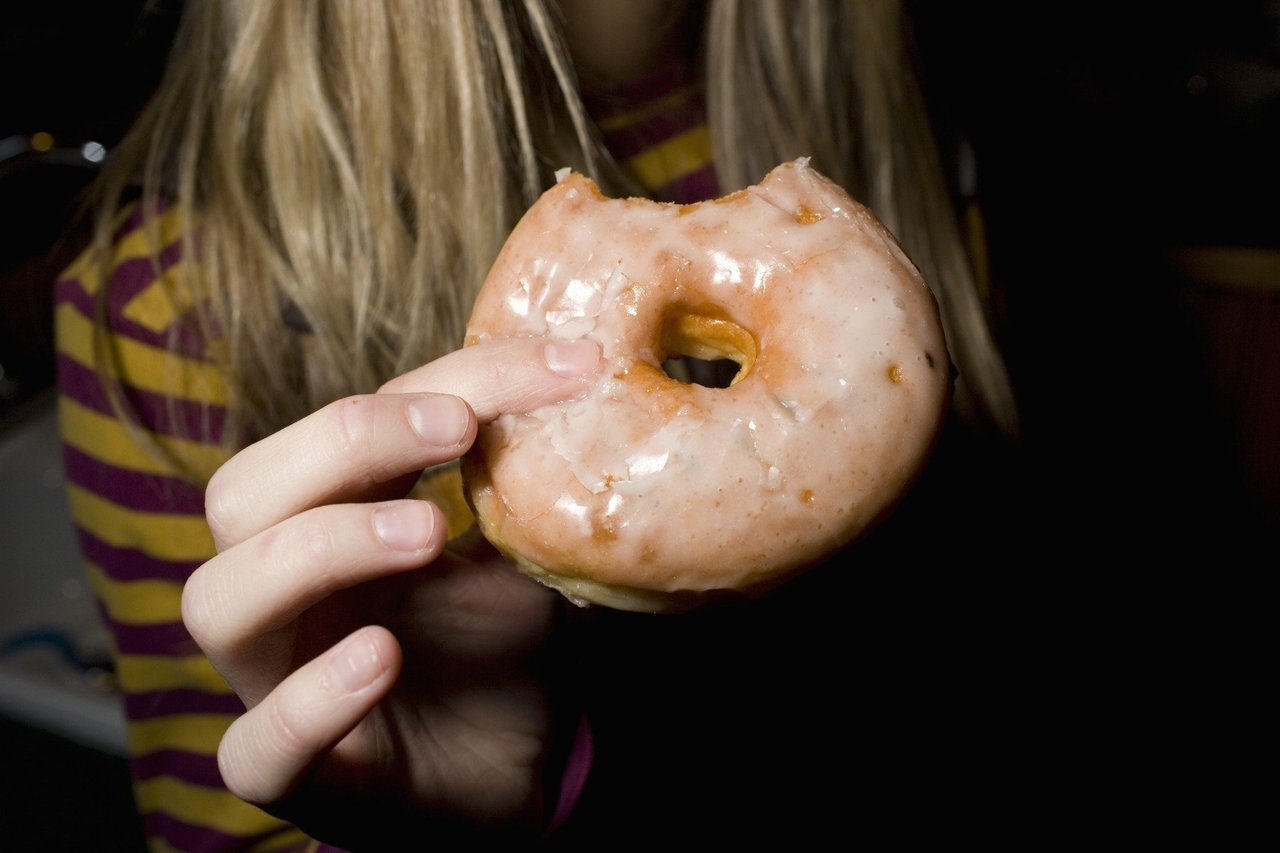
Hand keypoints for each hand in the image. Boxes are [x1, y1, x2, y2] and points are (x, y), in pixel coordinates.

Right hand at [182, 337, 601, 846]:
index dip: (454, 380)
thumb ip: (524, 489)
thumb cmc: (497, 658)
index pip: (359, 425)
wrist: (508, 779)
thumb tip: (585, 384)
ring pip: (222, 599)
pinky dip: (310, 698)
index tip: (560, 365)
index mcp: (333, 518)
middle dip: (346, 443)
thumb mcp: (520, 558)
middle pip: (244, 492)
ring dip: (320, 547)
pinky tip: (379, 659)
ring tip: (425, 532)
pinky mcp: (290, 771)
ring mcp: (274, 678)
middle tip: (455, 429)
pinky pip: (256, 743)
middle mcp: (284, 588)